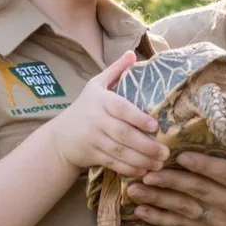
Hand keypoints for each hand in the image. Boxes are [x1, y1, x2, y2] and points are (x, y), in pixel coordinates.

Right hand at [50, 51, 168, 176]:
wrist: (60, 137)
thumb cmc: (85, 107)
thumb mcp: (96, 85)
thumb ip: (116, 70)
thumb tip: (132, 54)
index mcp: (100, 100)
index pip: (120, 108)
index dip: (137, 117)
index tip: (155, 125)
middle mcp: (95, 120)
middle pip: (122, 134)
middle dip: (146, 145)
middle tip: (166, 150)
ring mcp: (93, 139)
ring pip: (120, 152)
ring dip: (142, 159)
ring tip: (160, 163)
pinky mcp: (92, 155)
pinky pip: (113, 164)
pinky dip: (130, 169)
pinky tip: (145, 171)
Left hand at [126, 144, 225, 225]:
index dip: (205, 166)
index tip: (183, 155)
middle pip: (201, 192)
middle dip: (171, 181)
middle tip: (147, 168)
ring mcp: (223, 221)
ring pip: (186, 210)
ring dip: (159, 200)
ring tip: (135, 189)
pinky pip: (183, 224)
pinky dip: (160, 219)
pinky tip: (140, 212)